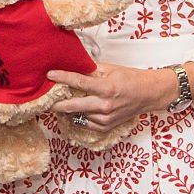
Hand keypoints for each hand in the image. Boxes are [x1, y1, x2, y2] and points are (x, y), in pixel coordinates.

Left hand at [48, 63, 179, 132]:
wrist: (149, 94)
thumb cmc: (130, 79)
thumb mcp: (110, 68)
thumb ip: (90, 70)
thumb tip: (70, 66)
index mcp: (106, 88)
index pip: (78, 82)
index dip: (62, 78)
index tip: (49, 74)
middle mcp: (105, 105)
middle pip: (72, 105)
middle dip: (56, 101)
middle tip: (44, 96)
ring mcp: (105, 118)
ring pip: (76, 114)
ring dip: (66, 108)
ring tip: (59, 99)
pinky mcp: (106, 127)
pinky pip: (84, 122)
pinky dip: (78, 115)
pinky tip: (75, 107)